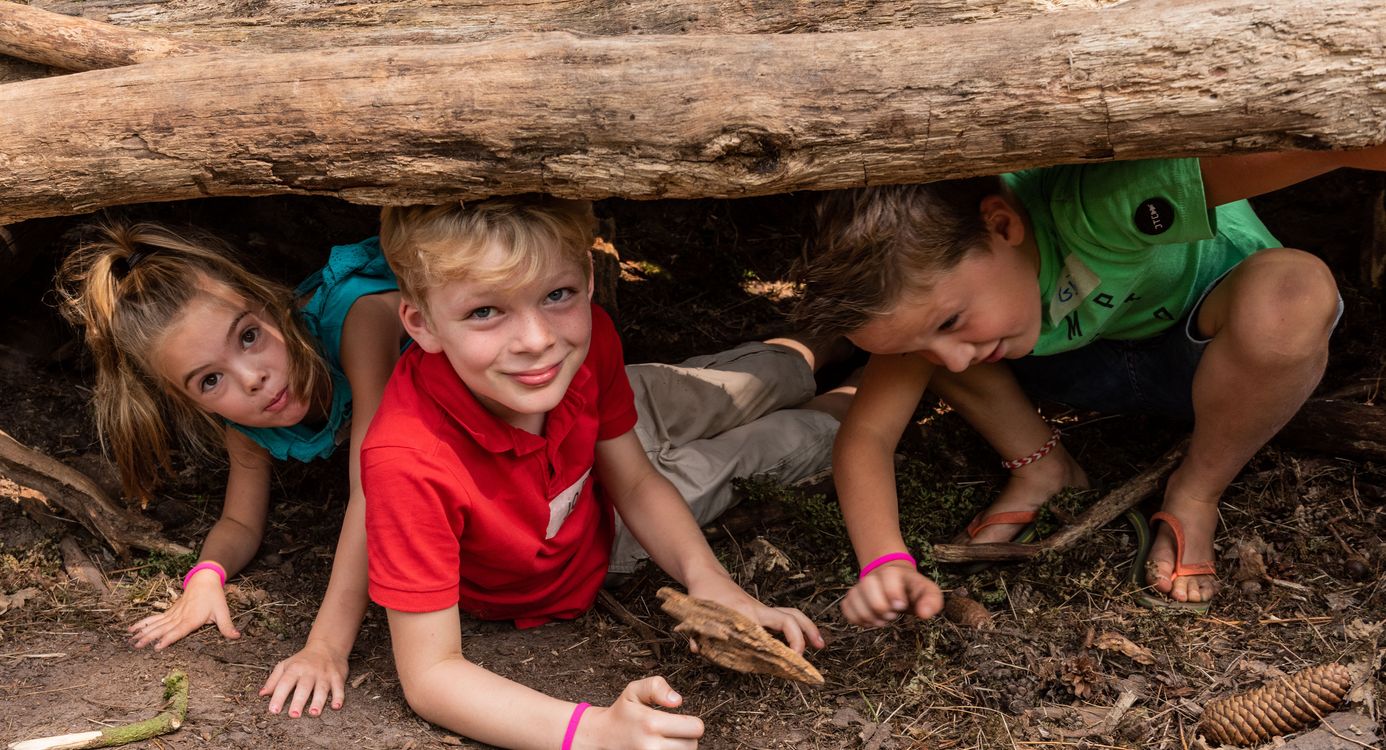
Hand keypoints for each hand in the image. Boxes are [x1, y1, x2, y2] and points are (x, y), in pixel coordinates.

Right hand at [128, 569, 239, 648]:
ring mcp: (173, 613)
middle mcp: (180, 616)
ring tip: (130, 639)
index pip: (179, 630)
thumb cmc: (214, 596)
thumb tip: (236, 637)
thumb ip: (227, 626)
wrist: (204, 579)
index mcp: (192, 618)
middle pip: (163, 628)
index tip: (157, 646)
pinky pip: (155, 618)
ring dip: (143, 631)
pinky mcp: (170, 611)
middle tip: (136, 646)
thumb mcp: (222, 611)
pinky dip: (144, 623)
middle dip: (149, 637)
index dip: (168, 639)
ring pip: (156, 623)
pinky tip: (133, 628)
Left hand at [260, 639, 348, 717]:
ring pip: (322, 688)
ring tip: (313, 713)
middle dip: (299, 701)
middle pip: (304, 687)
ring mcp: (324, 675)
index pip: (285, 683)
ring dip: (318, 701)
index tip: (273, 711)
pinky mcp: (337, 677)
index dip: (278, 697)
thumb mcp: (286, 665)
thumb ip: (274, 680)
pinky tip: (336, 707)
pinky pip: (339, 688)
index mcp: (294, 669)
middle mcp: (310, 672)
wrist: (327, 646)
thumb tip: (261, 695)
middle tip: (294, 715)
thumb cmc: (303, 660)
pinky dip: (339, 697)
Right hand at [579, 676, 702, 748]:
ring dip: (680, 748)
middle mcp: (651, 747)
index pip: (695, 728)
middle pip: (692, 745)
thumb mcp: (634, 690)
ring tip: (667, 740)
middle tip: (673, 731)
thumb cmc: (622, 713)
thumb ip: (657, 687)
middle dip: (687, 737)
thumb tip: (677, 700)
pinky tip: (664, 747)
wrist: (603, 737)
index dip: (692, 722)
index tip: (681, 720)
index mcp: (650, 723)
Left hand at [688, 576, 824, 652]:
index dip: (792, 640)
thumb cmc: (704, 596)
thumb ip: (697, 635)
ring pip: (792, 616)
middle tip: (816, 650)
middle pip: (793, 617)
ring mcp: (762, 611)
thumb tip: (697, 649)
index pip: (780, 623)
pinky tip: (797, 643)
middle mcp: (760, 611)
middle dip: (807, 633)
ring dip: (807, 629)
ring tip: (818, 645)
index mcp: (748, 613)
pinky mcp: (761, 613)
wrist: (708, 578)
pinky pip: (784, 619)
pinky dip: (795, 629)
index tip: (793, 657)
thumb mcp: (697, 616)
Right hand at [840, 562, 942, 627]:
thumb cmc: (913, 590)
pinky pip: (846, 608)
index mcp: (893, 572)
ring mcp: (860, 587)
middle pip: (867, 585)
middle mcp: (874, 577)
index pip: (888, 577)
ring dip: (868, 615)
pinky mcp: (852, 598)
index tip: (901, 606)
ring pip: (853, 598)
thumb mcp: (928, 592)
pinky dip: (856, 619)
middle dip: (879, 606)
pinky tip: (870, 621)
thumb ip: (932, 601)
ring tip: (881, 620)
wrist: (896, 583)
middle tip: (892, 615)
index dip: (893, 594)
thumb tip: (924, 614)